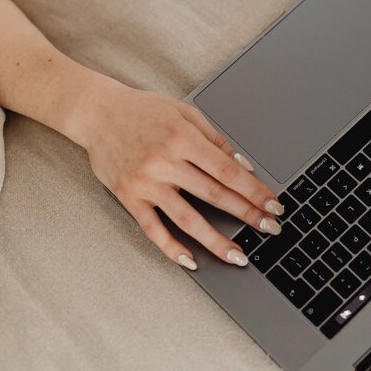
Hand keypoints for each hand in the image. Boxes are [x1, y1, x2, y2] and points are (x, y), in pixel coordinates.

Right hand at [79, 75, 284, 269]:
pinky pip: (152, 228)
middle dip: (247, 214)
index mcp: (183, 138)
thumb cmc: (143, 110)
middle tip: (270, 229)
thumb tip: (244, 166)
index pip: (228, 171)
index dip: (254, 190)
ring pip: (187, 218)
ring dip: (216, 241)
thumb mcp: (184, 112)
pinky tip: (191, 261)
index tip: (273, 204)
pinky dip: (172, 248)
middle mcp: (166, 161)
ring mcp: (146, 182)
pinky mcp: (129, 197)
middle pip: (214, 195)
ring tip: (238, 256)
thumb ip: (215, 138)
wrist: (98, 112)